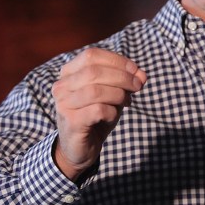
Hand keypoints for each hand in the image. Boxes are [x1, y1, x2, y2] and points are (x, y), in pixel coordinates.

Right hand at [51, 48, 146, 180]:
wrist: (79, 148)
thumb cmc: (96, 116)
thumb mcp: (112, 95)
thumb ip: (125, 81)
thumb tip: (142, 75)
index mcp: (69, 73)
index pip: (91, 55)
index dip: (117, 61)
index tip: (136, 72)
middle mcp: (62, 86)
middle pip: (94, 71)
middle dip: (123, 77)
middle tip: (138, 86)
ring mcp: (64, 104)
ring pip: (95, 90)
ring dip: (119, 94)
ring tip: (126, 102)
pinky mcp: (71, 122)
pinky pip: (97, 110)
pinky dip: (112, 112)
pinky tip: (112, 117)